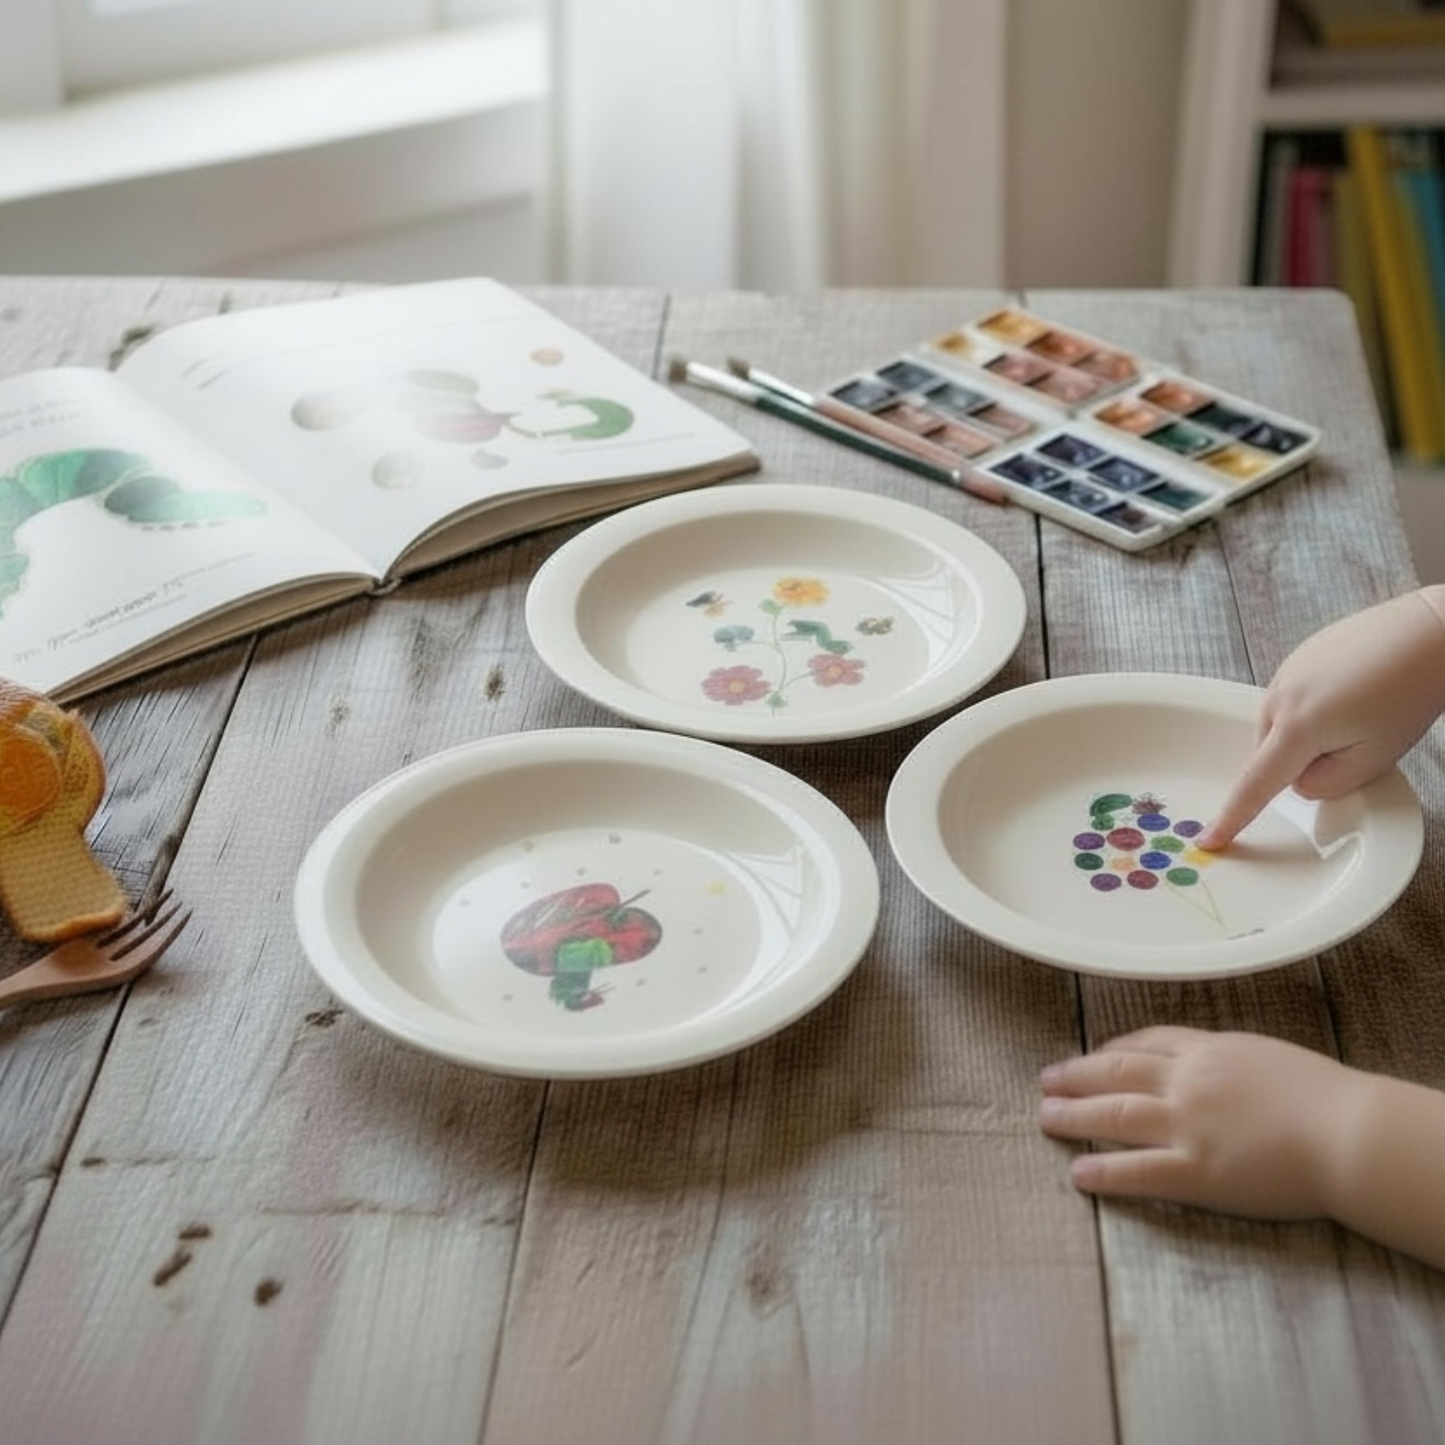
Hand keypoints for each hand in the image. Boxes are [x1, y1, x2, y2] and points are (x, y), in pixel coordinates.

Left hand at [1039, 1026, 1365, 1220]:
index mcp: (1209, 1051)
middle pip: (1117, 1073)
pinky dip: (1103, 1171)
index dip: (1112, 1049)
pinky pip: (1138, 1171)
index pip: (1146, 1042)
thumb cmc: (1324, 1097)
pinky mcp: (1196, 1172)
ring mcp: (1187, 1126)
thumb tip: (1210, 1065)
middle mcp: (1188, 1082)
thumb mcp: (1266, 1056)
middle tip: (1046, 1081)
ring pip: (1114, 1116)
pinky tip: (1077, 1173)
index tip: (1091, 1055)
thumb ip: (1228, 1060)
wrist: (1350, 1133)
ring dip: (1074, 1117)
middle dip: (1076, 1076)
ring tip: (1045, 1118)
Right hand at [1197, 586, 1444, 849]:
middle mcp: (1279, 696)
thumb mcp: (1375, 759)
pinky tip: (1354, 691)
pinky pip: (1293, 699)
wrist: (1428, 634)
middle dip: (1304, 760)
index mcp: (1296, 728)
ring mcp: (1286, 671)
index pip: (1256, 784)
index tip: (1209, 841)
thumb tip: (1299, 780)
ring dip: (1310, 732)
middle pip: (1274, 753)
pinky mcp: (1299, 656)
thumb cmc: (1408, 694)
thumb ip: (1326, 784)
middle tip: (1357, 740)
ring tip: (1361, 711)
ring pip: (1283, 726)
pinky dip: (1315, 706)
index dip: (1232, 816)